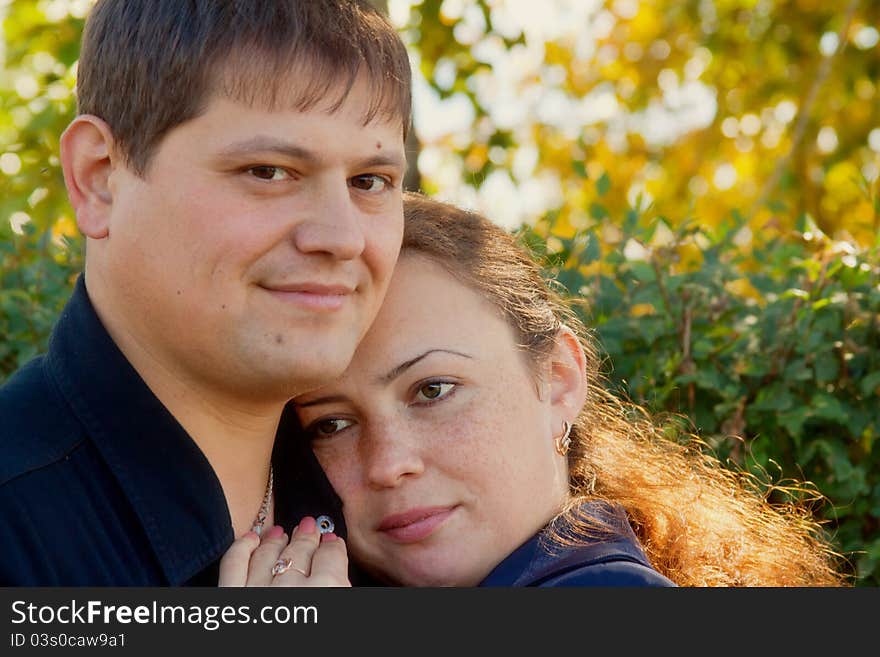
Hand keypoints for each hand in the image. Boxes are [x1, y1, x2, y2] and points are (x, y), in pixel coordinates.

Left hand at [218, 516, 350, 586]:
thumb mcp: (341, 612)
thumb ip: (342, 590)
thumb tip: (340, 576)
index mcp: (326, 592)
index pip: (331, 558)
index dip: (333, 547)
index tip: (332, 541)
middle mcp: (290, 588)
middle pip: (300, 552)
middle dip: (306, 537)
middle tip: (308, 526)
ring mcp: (255, 591)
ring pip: (268, 554)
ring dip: (276, 540)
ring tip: (282, 532)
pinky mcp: (228, 598)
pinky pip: (233, 564)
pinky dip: (242, 548)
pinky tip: (250, 539)